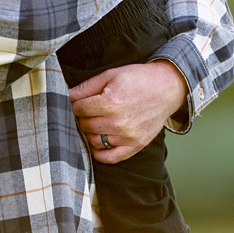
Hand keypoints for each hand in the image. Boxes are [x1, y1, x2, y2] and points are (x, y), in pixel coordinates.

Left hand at [68, 60, 187, 163]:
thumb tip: (66, 95)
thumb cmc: (139, 79)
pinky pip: (110, 158)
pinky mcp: (136, 146)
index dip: (76, 104)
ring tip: (97, 122)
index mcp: (110, 103)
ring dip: (90, 132)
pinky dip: (100, 153)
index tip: (80, 101)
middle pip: (84, 125)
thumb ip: (86, 87)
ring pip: (94, 141)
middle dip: (83, 117)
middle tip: (89, 110)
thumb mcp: (110, 75)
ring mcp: (128, 137)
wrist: (167, 88)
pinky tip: (99, 142)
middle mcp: (118, 123)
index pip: (78, 109)